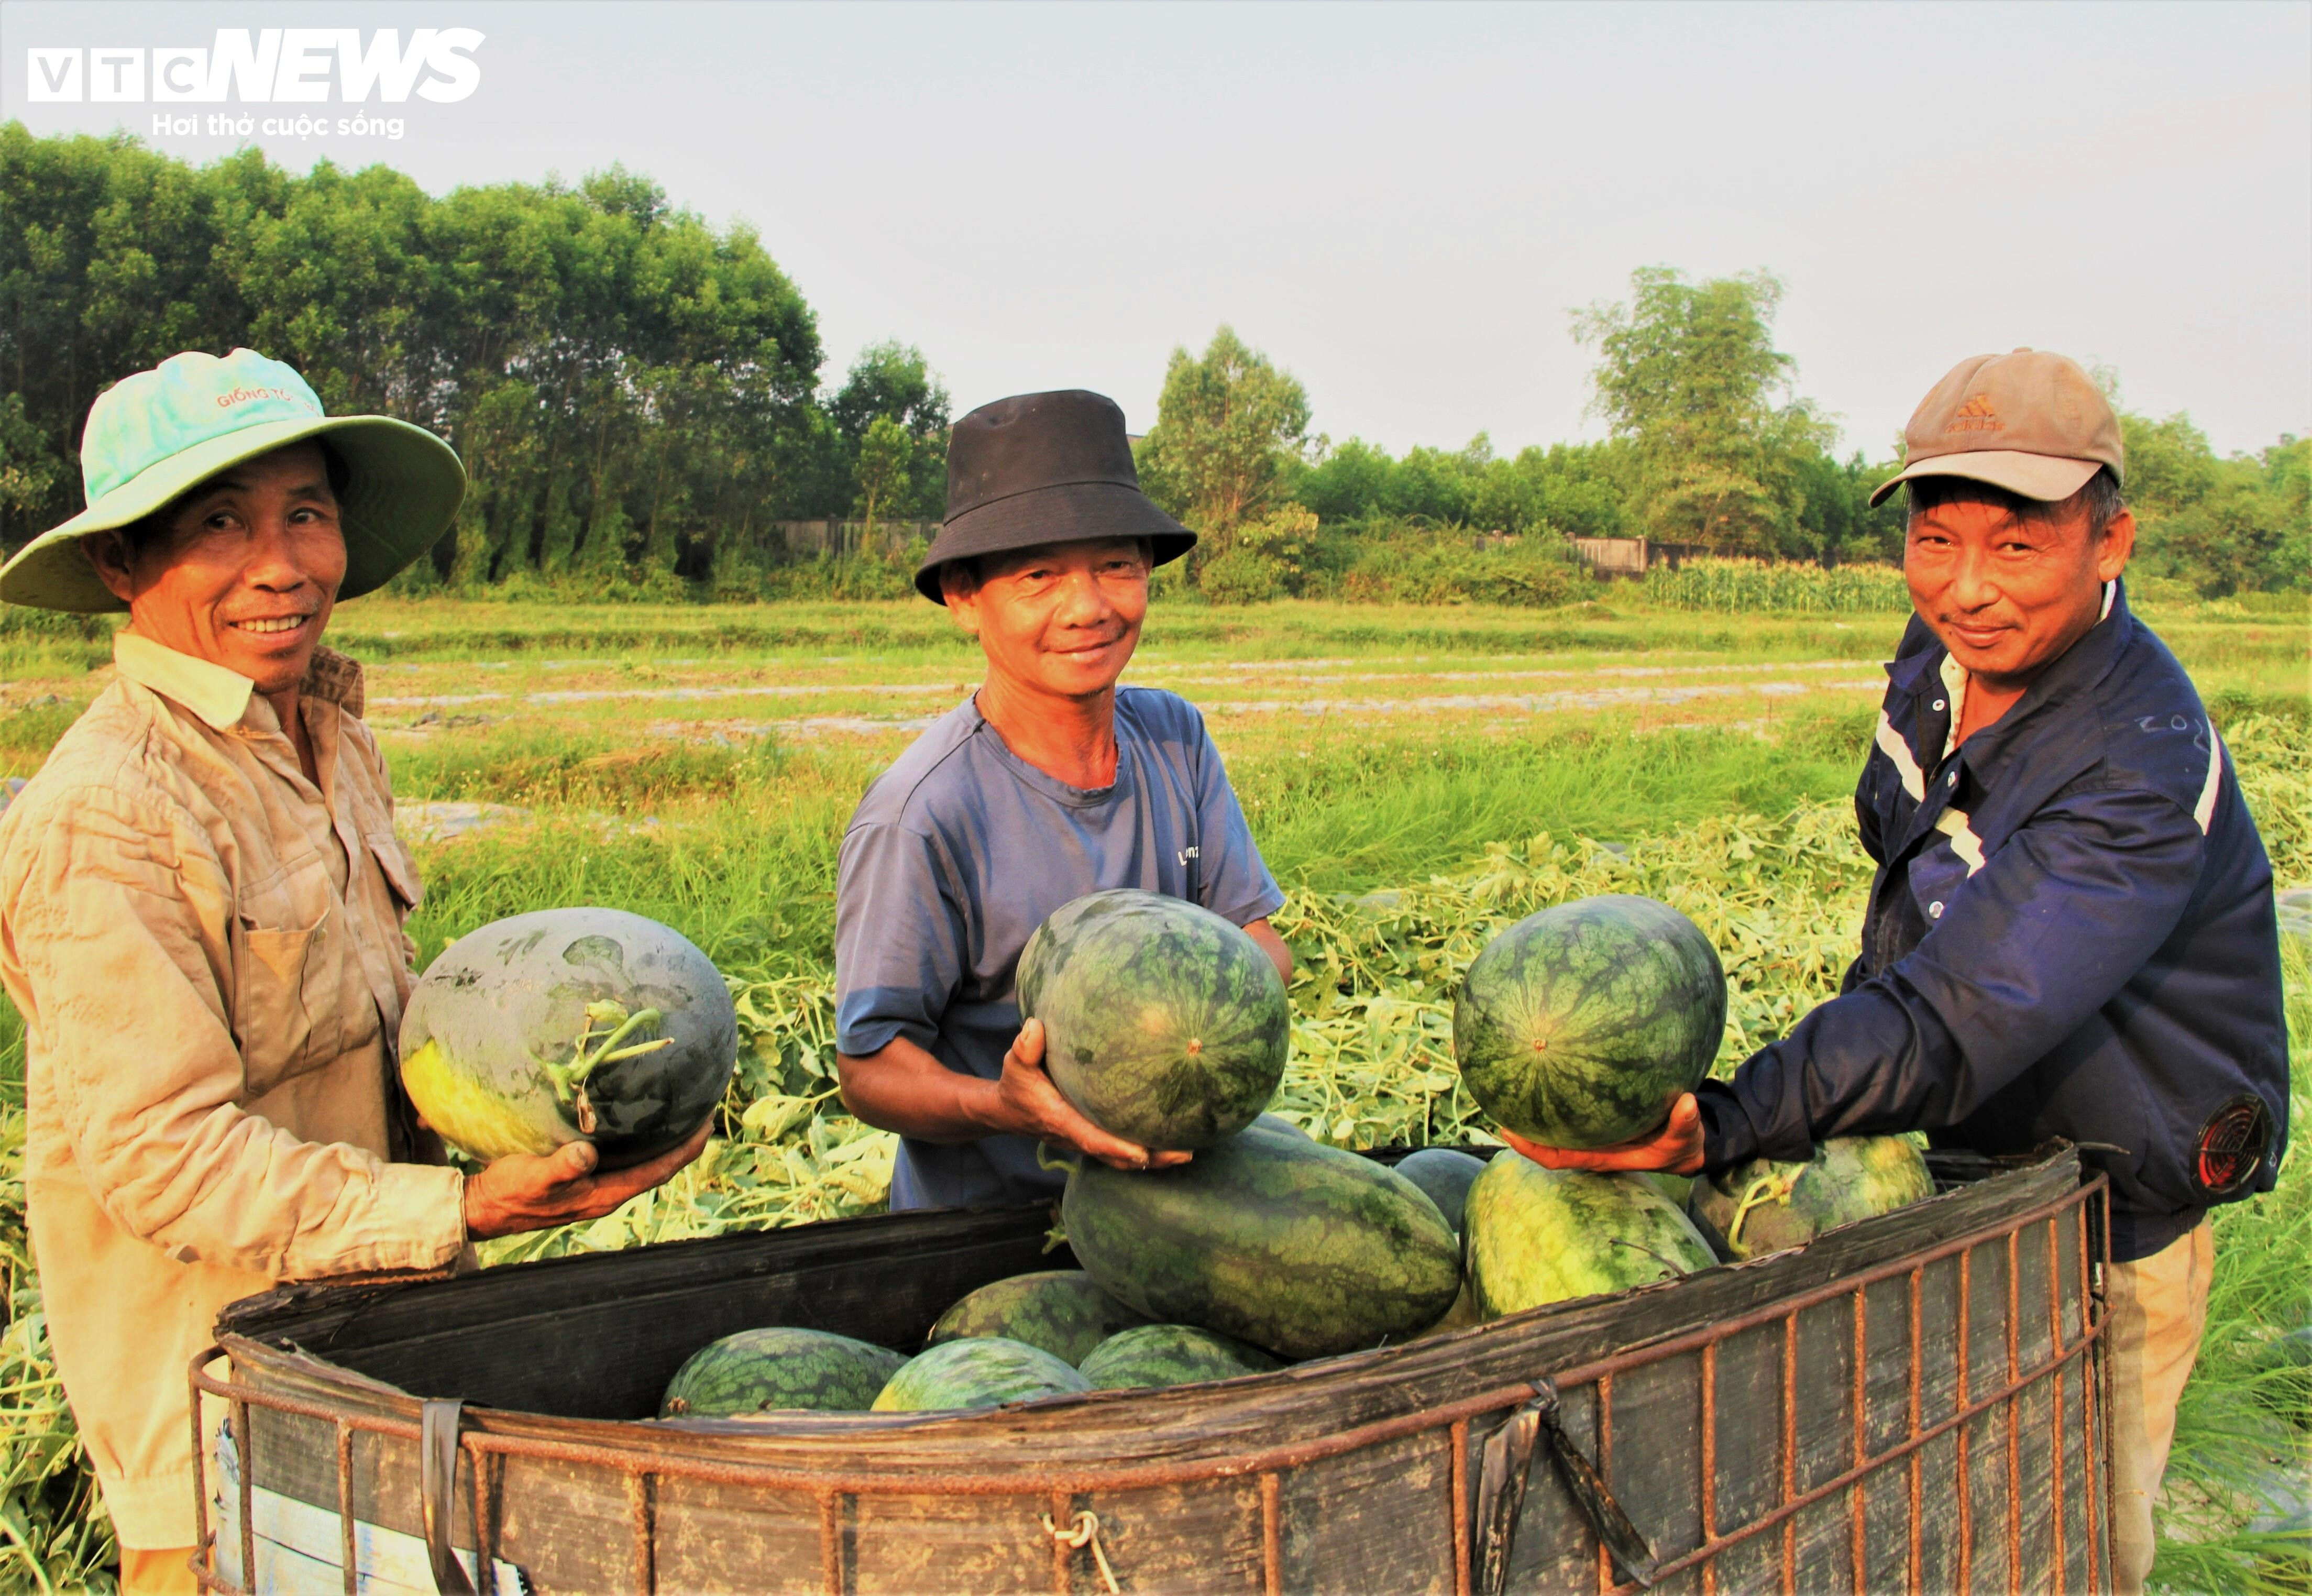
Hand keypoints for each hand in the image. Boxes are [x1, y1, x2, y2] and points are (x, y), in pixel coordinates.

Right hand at [461, 1118, 711, 1240]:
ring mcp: (598, 1187)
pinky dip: (641, 1141)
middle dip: (684, 1142)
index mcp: (605, 1195)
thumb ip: (561, 1167)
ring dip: (665, 1141)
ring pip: (644, 1163)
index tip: (708, 1124)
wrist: (486, 1208)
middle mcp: (608, 1193)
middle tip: (705, 1110)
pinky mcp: (586, 1179)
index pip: (659, 1171)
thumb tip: (588, 1154)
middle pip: (659, 1167)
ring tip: (683, 1112)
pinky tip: (640, 1122)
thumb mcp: (533, 1177)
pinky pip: (625, 1160)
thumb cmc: (510, 1192)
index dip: (686, 1149)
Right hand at [994, 1018, 1192, 1172]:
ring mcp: (1085, 1141)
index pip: (1092, 1139)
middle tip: (1184, 1153)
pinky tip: (1171, 1141)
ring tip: (1187, 1151)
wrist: (1009, 1112)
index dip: (1118, 1147)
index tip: (1144, 1152)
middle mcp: (1077, 1137)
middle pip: (1117, 1156)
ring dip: (1155, 1159)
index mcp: (1061, 1121)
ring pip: (1122, 1158)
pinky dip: (1146, 1152)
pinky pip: (1121, 1151)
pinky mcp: (1092, 1138)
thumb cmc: (1017, 1085)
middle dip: (1150, 1158)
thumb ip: (1024, 1048)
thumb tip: (1036, 1026)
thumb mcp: (1014, 1064)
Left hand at [1499, 1093, 1704, 1175]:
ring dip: (1533, 1103)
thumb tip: (1687, 1102)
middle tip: (1495, 1099)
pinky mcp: (1599, 1116)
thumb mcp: (1684, 1138)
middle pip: (1545, 1140)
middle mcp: (1590, 1144)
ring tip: (1508, 1075)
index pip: (1558, 1158)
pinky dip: (1558, 1088)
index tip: (1508, 1132)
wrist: (1686, 1141)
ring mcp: (1593, 1131)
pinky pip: (1571, 1103)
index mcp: (1601, 1157)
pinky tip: (1550, 1059)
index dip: (1532, 1149)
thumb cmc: (1679, 1144)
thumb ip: (1685, 1123)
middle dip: (1521, 1125)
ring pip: (1555, 1122)